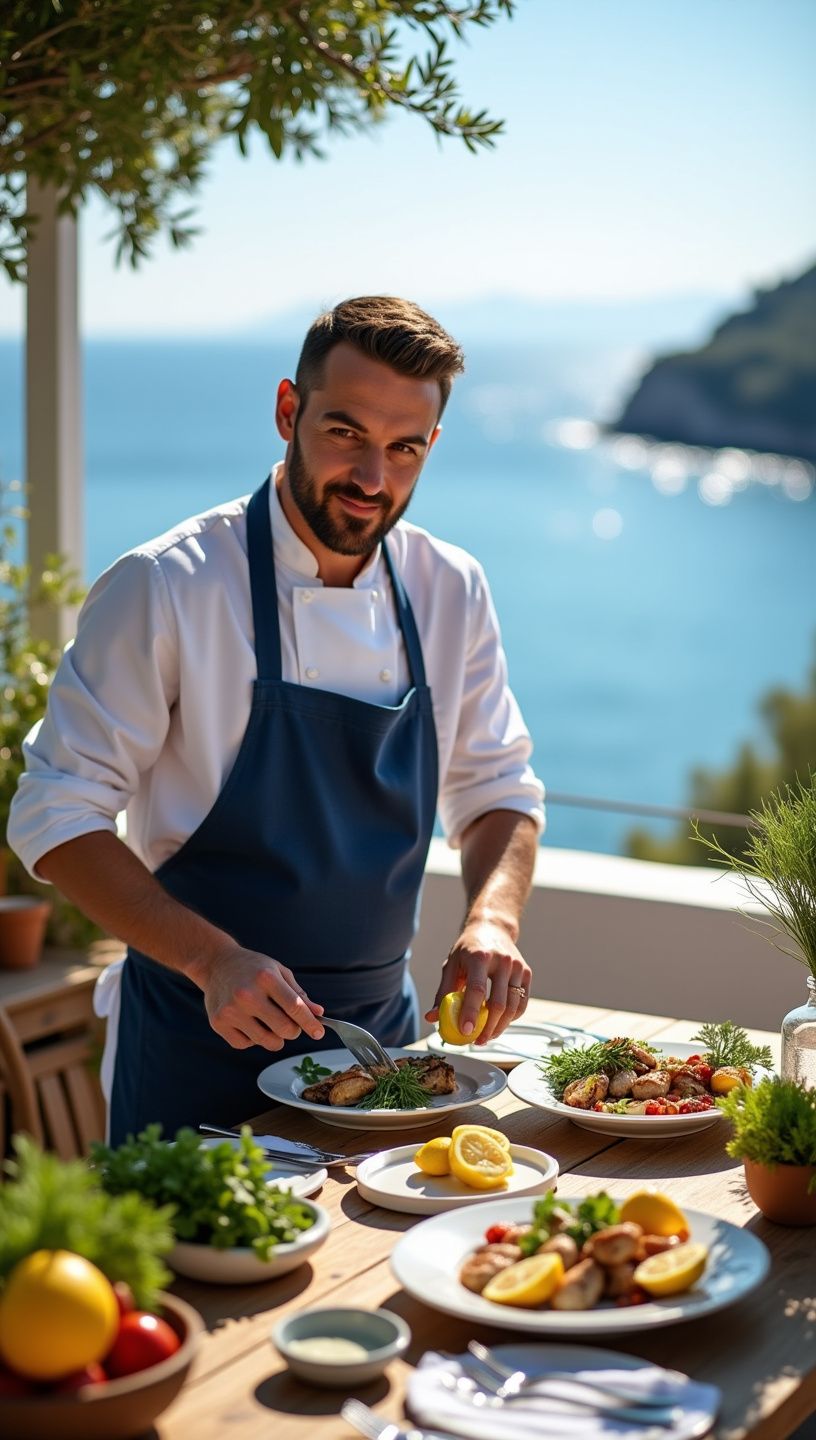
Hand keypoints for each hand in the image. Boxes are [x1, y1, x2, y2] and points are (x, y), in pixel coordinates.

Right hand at [199, 944, 324, 1050]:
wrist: (217, 964)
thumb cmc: (252, 968)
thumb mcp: (278, 971)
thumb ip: (298, 993)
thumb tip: (318, 1013)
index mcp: (266, 978)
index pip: (295, 1007)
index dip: (310, 1023)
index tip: (318, 1033)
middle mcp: (247, 995)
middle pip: (284, 1028)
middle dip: (294, 1031)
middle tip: (291, 1025)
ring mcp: (231, 1011)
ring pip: (267, 1041)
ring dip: (276, 1038)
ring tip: (271, 1024)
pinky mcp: (218, 1023)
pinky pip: (246, 1044)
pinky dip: (253, 1039)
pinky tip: (250, 1024)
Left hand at [424, 919, 530, 1043]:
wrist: (492, 928)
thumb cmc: (468, 949)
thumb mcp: (451, 964)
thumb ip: (443, 992)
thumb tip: (432, 1017)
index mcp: (480, 956)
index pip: (477, 990)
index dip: (471, 1013)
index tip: (465, 1031)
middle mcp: (502, 960)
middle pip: (498, 1003)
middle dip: (487, 1027)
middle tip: (475, 1041)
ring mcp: (517, 966)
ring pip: (513, 1007)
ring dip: (500, 1027)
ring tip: (486, 1037)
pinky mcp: (526, 973)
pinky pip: (521, 1003)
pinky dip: (511, 1018)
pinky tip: (499, 1024)